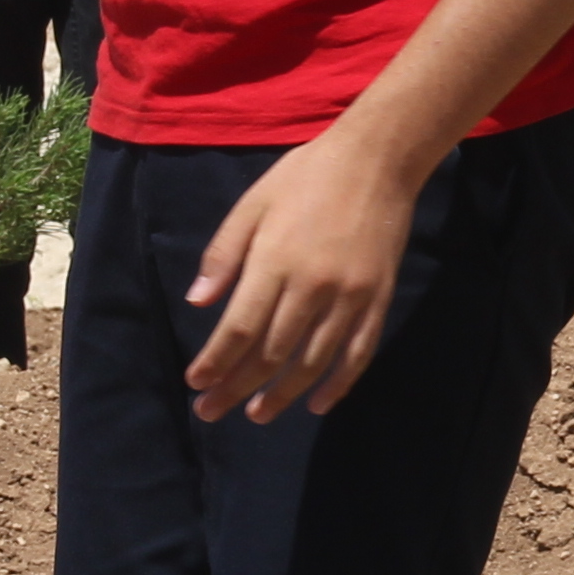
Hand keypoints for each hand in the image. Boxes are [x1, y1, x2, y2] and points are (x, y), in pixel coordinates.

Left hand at [183, 119, 427, 424]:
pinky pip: (358, 354)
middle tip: (211, 410)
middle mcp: (312, 286)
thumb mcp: (253, 203)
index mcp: (275, 260)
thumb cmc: (306, 176)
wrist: (377, 160)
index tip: (196, 383)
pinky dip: (338, 385)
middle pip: (270, 353)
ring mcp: (349, 297)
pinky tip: (317, 404)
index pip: (239, 328)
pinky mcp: (377, 300)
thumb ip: (224, 254)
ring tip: (257, 414)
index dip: (216, 362)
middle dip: (236, 386)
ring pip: (312, 361)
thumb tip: (197, 302)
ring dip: (282, 394)